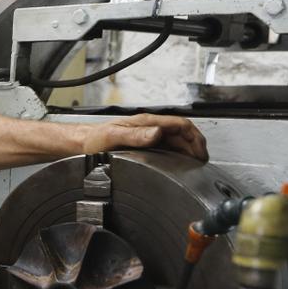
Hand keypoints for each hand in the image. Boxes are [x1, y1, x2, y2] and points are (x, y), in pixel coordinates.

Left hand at [83, 113, 208, 161]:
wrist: (84, 145)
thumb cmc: (95, 140)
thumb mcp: (114, 137)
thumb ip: (135, 135)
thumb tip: (157, 133)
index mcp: (146, 123)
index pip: (180, 124)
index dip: (194, 136)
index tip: (200, 151)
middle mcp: (150, 129)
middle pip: (182, 133)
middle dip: (197, 144)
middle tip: (203, 160)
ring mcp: (149, 137)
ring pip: (177, 141)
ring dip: (190, 150)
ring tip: (197, 164)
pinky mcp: (146, 146)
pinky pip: (169, 148)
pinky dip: (180, 155)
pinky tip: (181, 165)